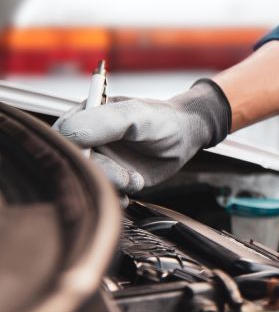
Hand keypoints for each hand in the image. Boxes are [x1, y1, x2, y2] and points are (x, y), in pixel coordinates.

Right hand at [54, 80, 230, 192]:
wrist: (184, 137)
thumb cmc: (160, 119)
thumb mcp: (134, 115)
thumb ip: (102, 122)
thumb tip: (67, 135)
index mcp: (83, 118)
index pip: (61, 138)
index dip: (74, 153)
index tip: (93, 159)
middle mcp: (87, 141)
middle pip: (76, 164)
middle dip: (100, 173)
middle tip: (125, 176)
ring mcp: (100, 161)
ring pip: (90, 181)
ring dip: (112, 186)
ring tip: (135, 179)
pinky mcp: (113, 178)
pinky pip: (105, 193)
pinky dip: (118, 197)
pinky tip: (134, 188)